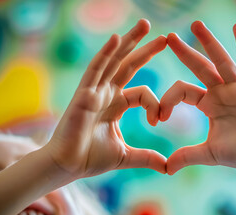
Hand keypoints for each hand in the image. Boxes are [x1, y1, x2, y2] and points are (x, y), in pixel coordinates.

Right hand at [45, 19, 166, 178]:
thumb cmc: (91, 159)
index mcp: (116, 105)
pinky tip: (117, 39)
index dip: (154, 104)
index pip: (142, 93)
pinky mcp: (83, 94)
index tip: (159, 120)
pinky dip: (105, 54)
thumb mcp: (126, 156)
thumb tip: (168, 167)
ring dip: (129, 42)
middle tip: (164, 36)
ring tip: (145, 25)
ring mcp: (94, 91)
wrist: (68, 166)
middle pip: (129, 66)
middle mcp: (106, 94)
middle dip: (145, 50)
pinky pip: (95, 70)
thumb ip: (146, 158)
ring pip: (114, 61)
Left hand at [161, 21, 235, 174]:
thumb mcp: (208, 154)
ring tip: (195, 24)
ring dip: (208, 42)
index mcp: (208, 103)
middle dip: (184, 52)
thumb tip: (165, 168)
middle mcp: (220, 91)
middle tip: (168, 37)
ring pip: (220, 61)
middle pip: (199, 67)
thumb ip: (187, 156)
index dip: (167, 101)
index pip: (182, 91)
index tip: (157, 118)